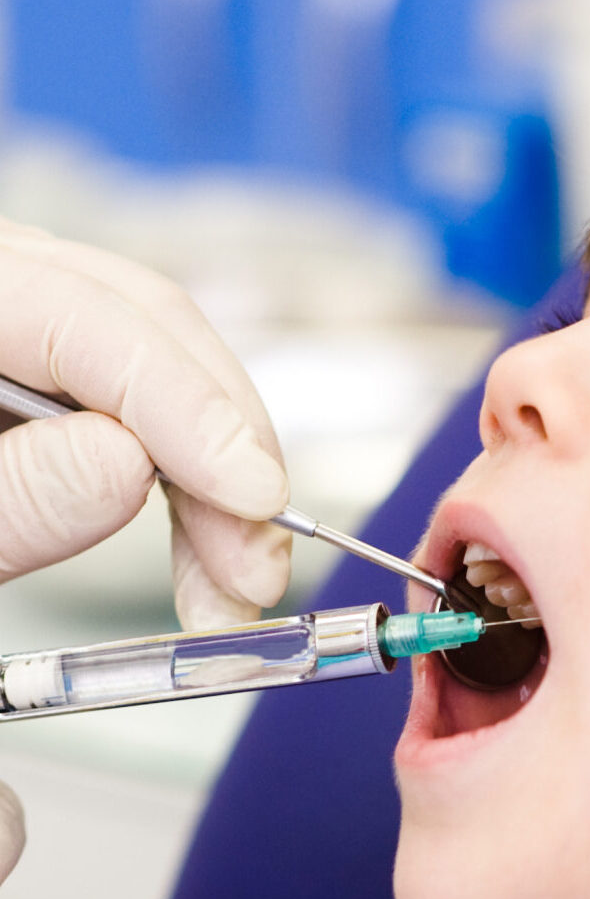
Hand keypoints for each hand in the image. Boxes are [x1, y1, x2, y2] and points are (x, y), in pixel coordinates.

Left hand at [0, 219, 291, 626]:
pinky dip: (177, 481)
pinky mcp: (23, 379)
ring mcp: (4, 330)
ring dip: (212, 478)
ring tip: (230, 583)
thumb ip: (5, 501)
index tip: (255, 500)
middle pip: (136, 325)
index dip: (189, 406)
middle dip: (221, 450)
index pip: (83, 315)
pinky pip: (124, 403)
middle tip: (253, 568)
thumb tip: (127, 465)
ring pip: (148, 366)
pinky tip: (196, 545)